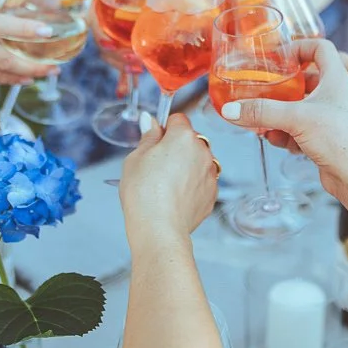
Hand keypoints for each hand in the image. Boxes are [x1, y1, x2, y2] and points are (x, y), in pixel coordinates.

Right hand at [119, 113, 218, 245]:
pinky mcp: (212, 193)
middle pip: (190, 139)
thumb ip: (148, 136)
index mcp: (183, 137)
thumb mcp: (135, 158)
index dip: (164, 128)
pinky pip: (202, 180)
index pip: (178, 119)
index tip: (155, 140)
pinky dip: (192, 184)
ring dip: (187, 165)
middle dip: (176, 147)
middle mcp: (203, 152)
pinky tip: (175, 195)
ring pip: (198, 160)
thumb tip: (150, 121)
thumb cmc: (144, 194)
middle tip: (156, 165)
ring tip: (166, 183)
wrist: (159, 229)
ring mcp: (210, 173)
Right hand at [220, 39, 347, 187]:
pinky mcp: (325, 138)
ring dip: (278, 115)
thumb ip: (261, 111)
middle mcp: (335, 95)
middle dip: (280, 87)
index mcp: (335, 78)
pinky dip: (286, 134)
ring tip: (262, 122)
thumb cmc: (341, 139)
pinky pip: (300, 129)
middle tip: (261, 88)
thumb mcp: (296, 118)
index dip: (300, 46)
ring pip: (298, 108)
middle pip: (304, 81)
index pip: (321, 48)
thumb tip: (232, 110)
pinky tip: (276, 140)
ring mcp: (331, 117)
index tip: (279, 55)